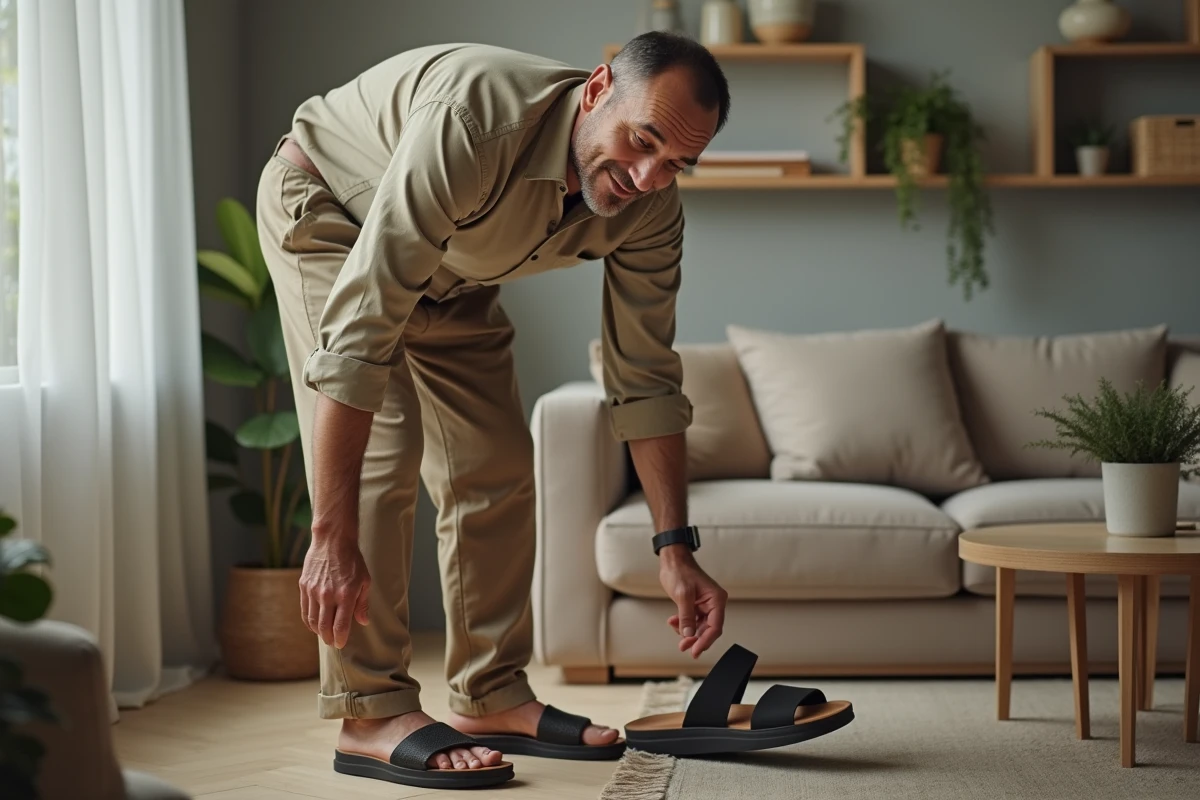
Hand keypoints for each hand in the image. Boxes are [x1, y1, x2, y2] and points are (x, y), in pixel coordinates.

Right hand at [299, 531, 370, 648]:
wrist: (333, 540)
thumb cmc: (352, 560)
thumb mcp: (364, 580)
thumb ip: (362, 603)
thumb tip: (363, 622)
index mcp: (345, 595)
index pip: (340, 626)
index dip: (340, 639)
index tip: (340, 644)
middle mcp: (328, 595)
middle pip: (324, 627)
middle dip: (328, 638)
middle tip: (332, 642)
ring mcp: (313, 591)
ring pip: (312, 620)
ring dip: (318, 631)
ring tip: (324, 634)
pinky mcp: (304, 586)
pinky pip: (304, 610)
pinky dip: (308, 621)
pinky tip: (313, 624)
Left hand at [658, 545, 726, 658]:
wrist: (673, 561)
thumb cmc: (680, 571)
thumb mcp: (682, 595)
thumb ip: (686, 616)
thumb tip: (689, 635)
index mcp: (716, 599)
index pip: (715, 626)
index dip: (705, 641)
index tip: (695, 651)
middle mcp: (714, 603)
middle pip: (708, 629)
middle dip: (695, 639)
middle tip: (684, 647)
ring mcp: (705, 605)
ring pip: (700, 627)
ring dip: (687, 632)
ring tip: (675, 629)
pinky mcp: (696, 606)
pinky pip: (693, 621)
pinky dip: (683, 625)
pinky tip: (673, 622)